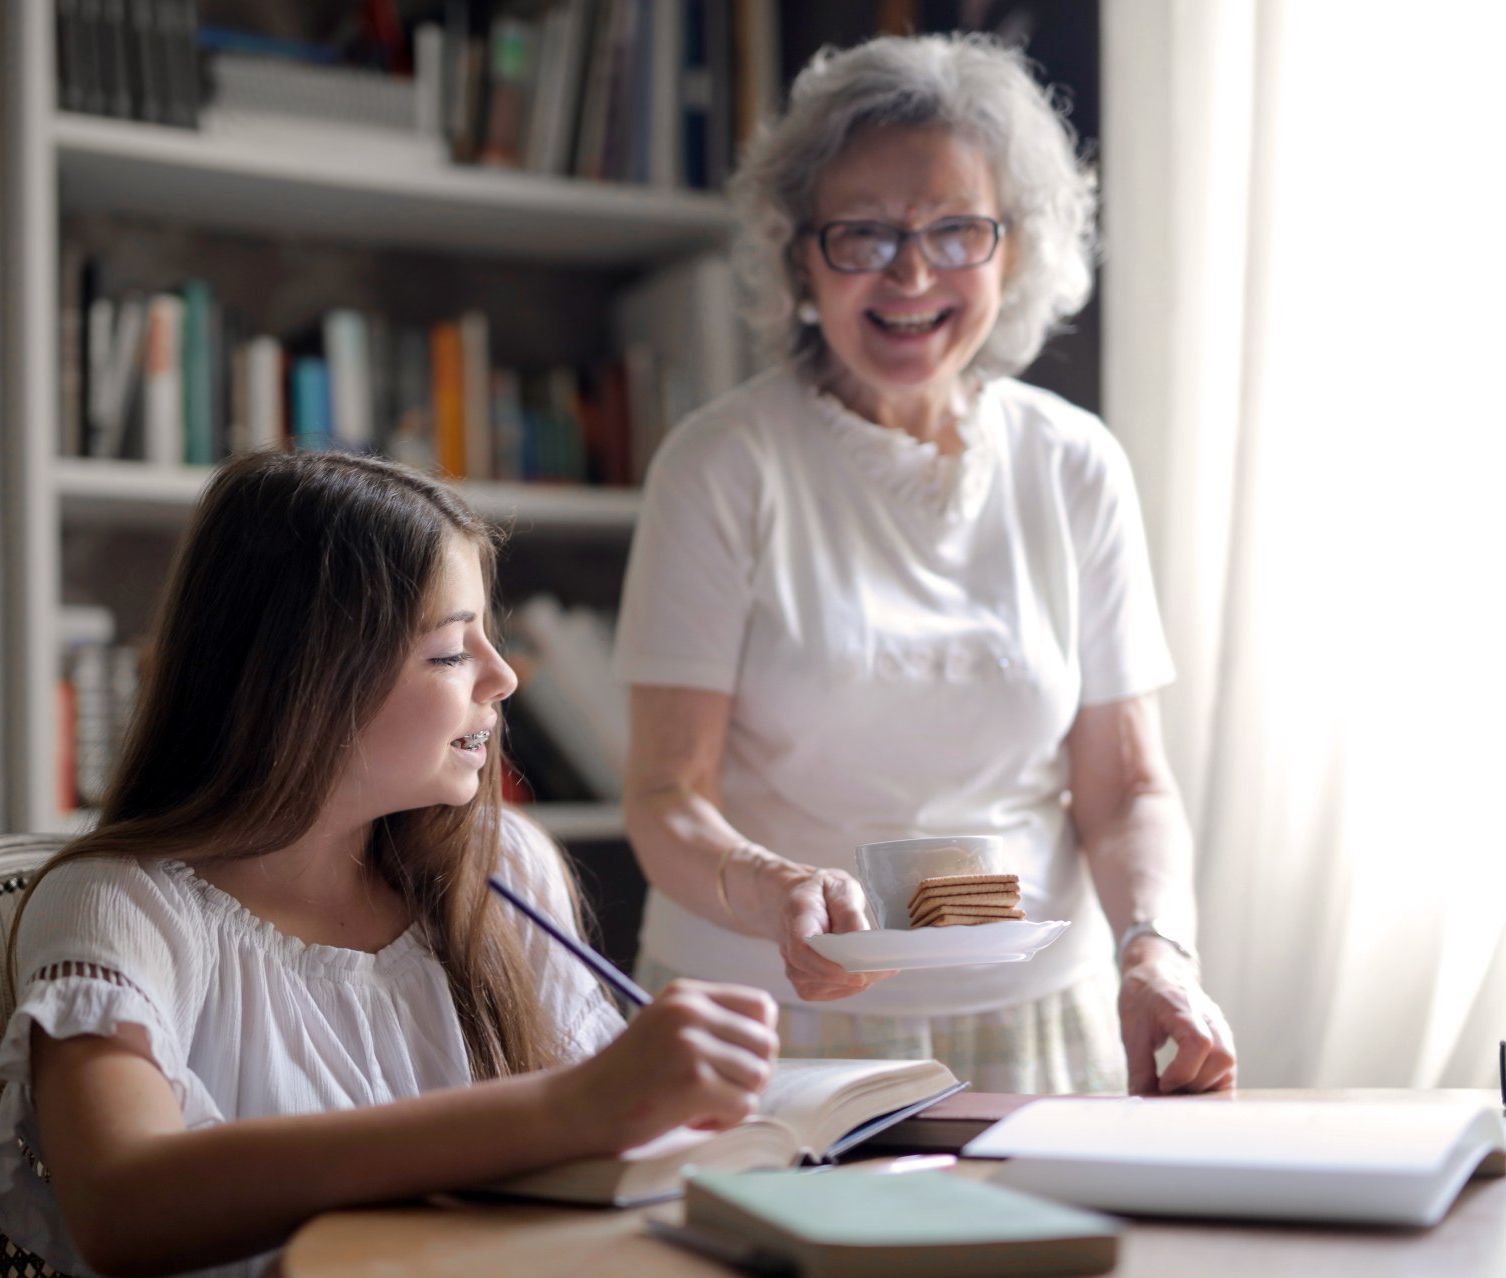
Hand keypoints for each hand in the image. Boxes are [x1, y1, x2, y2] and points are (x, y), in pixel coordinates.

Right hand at [555, 979, 779, 1152]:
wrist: (580, 1107)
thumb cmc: (630, 1075)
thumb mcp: (668, 1028)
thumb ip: (712, 1023)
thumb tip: (771, 1040)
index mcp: (687, 993)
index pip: (762, 1006)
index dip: (757, 1039)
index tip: (731, 1062)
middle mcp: (690, 1011)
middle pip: (767, 1043)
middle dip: (751, 1075)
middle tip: (717, 1091)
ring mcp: (691, 1044)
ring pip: (760, 1075)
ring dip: (737, 1100)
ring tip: (702, 1106)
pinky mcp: (693, 1082)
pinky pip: (744, 1105)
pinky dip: (725, 1121)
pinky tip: (693, 1119)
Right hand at [759, 862, 896, 1001]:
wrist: (801, 899)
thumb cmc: (824, 892)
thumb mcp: (840, 887)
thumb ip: (849, 910)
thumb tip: (860, 938)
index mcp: (796, 915)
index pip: (801, 947)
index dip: (826, 967)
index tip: (856, 974)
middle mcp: (787, 944)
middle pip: (812, 973)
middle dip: (852, 976)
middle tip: (886, 969)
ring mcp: (791, 965)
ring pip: (820, 986)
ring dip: (852, 983)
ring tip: (879, 969)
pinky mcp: (802, 980)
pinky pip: (825, 992)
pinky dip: (848, 987)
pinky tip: (863, 973)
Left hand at [1118, 944, 1235, 1094]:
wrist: (1158, 973)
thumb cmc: (1143, 998)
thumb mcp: (1131, 1031)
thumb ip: (1139, 1068)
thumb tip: (1141, 1102)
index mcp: (1183, 1007)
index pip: (1200, 1043)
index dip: (1183, 1071)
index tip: (1162, 1084)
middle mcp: (1210, 1018)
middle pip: (1223, 1057)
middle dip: (1196, 1084)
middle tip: (1169, 1091)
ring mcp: (1220, 1028)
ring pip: (1230, 1067)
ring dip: (1206, 1088)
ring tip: (1176, 1091)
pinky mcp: (1223, 1040)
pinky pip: (1227, 1070)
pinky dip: (1211, 1085)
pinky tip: (1188, 1090)